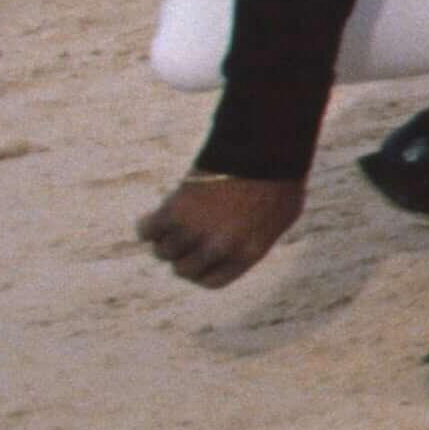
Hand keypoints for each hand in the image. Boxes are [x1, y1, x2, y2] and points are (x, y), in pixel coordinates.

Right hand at [139, 175, 305, 287]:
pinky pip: (147, 231)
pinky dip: (148, 225)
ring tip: (173, 222)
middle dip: (182, 255)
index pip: (210, 281)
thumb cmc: (279, 177)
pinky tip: (154, 217)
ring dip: (166, 238)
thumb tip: (238, 246)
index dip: (201, 271)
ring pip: (163, 251)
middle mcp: (218, 249)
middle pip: (182, 269)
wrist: (264, 148)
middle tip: (184, 238)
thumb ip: (256, 236)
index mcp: (247, 254)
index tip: (197, 258)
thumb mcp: (281, 217)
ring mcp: (195, 230)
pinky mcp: (175, 210)